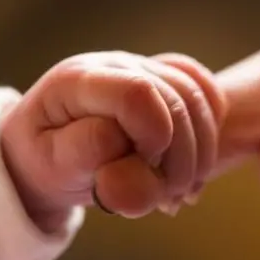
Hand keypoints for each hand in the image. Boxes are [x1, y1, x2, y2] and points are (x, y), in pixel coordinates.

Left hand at [1, 51, 225, 230]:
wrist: (48, 151)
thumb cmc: (49, 162)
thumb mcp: (54, 169)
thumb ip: (88, 161)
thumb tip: (136, 158)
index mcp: (79, 80)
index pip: (138, 93)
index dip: (155, 135)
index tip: (144, 168)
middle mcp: (115, 63)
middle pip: (177, 96)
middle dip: (183, 155)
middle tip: (168, 195)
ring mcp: (142, 66)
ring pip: (197, 95)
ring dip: (202, 150)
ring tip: (182, 189)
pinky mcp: (162, 76)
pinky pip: (203, 88)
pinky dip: (211, 127)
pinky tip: (199, 159)